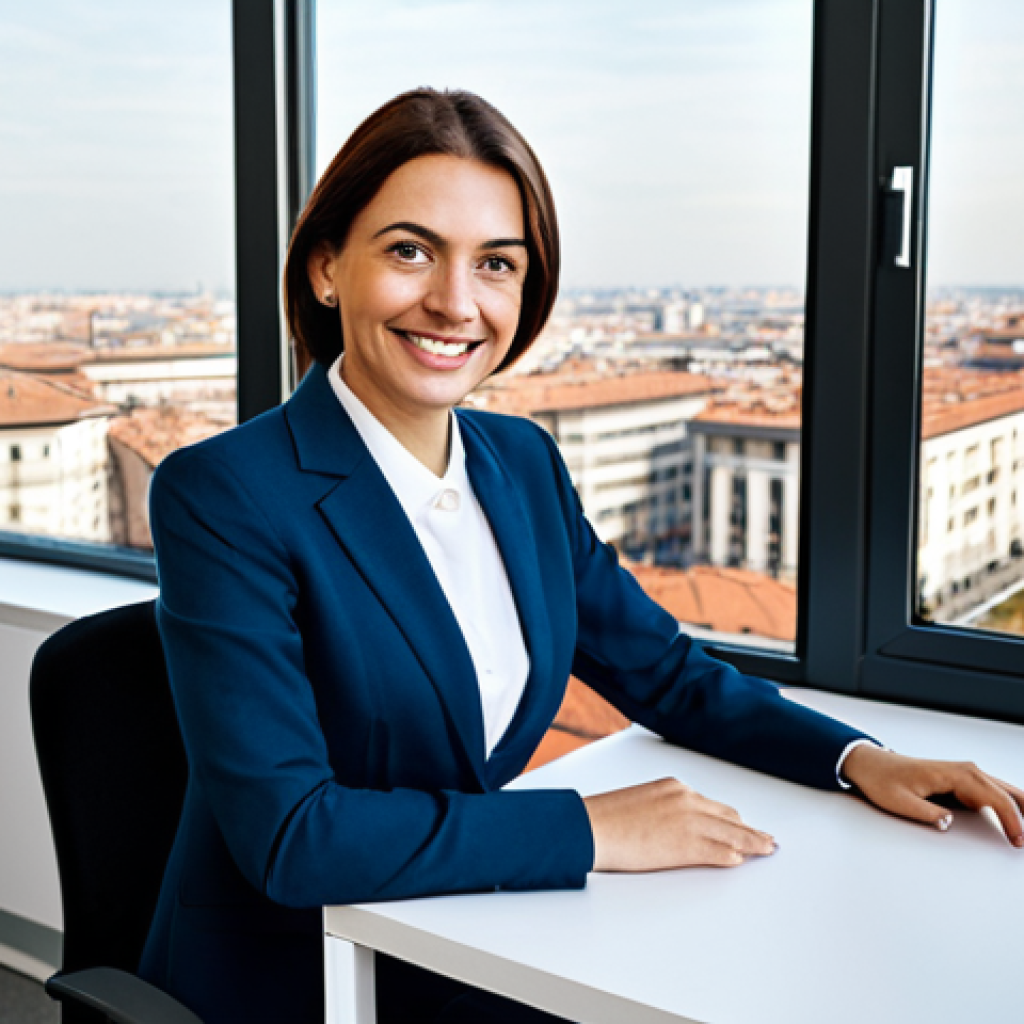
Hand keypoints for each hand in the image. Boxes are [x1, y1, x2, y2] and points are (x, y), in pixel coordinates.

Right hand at [583, 777, 776, 871]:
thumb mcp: (642, 802)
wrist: (592, 827)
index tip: (744, 825)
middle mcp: (686, 799)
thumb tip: (679, 826)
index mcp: (674, 787)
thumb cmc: (607, 818)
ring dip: (751, 843)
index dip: (732, 818)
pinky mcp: (686, 844)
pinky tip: (741, 860)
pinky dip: (731, 856)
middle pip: (728, 817)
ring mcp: (689, 821)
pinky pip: (717, 852)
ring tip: (766, 849)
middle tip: (765, 839)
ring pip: (731, 833)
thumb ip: (666, 809)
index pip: (712, 805)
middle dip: (748, 830)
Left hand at [841, 744, 1023, 847]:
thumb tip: (949, 823)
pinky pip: (993, 793)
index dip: (1011, 821)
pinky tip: (1016, 818)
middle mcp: (965, 770)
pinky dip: (1008, 805)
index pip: (995, 798)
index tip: (1018, 841)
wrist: (871, 764)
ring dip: (1020, 808)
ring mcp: (965, 774)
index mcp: (954, 774)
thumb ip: (927, 813)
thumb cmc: (883, 780)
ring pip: (1004, 791)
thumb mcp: (900, 802)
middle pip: (1007, 792)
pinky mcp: (962, 780)